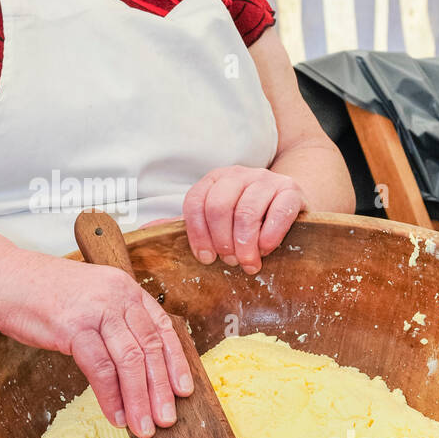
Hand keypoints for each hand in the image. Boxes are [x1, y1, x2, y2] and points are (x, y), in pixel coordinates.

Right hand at [0, 251, 193, 437]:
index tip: (184, 389)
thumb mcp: (89, 296)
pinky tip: (116, 415)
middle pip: (150, 348)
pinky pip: (100, 369)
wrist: (4, 279)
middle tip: (168, 419)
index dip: (176, 362)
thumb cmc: (41, 293)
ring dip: (140, 399)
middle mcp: (116, 295)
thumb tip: (134, 362)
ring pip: (130, 361)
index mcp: (124, 288)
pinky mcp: (73, 327)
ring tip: (144, 426)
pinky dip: (111, 397)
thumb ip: (113, 321)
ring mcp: (95, 310)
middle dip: (162, 389)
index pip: (162, 327)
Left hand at [183, 166, 307, 272]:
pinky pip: (278, 212)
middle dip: (222, 242)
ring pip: (247, 211)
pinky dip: (269, 236)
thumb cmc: (249, 218)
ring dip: (245, 244)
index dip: (197, 234)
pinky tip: (266, 249)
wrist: (290, 204)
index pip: (195, 202)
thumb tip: (147, 231)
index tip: (206, 258)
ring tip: (248, 263)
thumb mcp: (218, 218)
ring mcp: (266, 179)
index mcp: (215, 179)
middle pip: (218, 207)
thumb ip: (189, 224)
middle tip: (230, 262)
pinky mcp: (291, 190)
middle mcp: (238, 174)